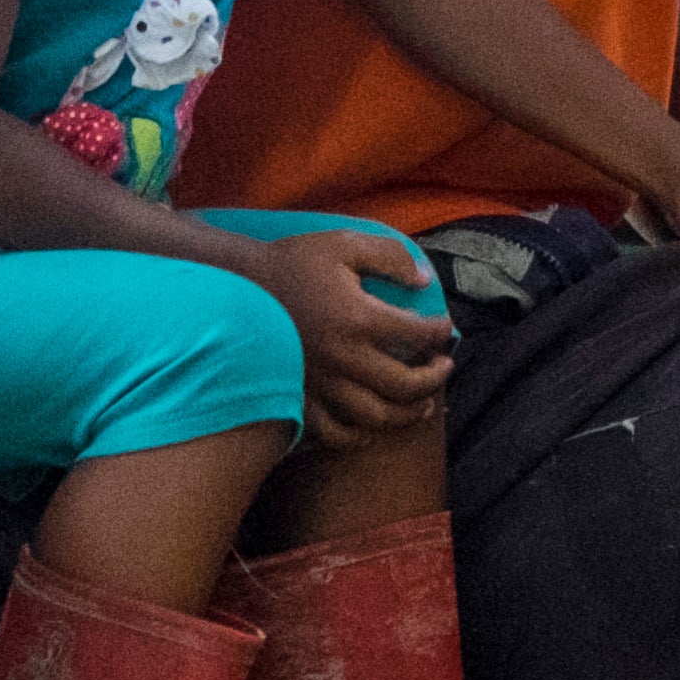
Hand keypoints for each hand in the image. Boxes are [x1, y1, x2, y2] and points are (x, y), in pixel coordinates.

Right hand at [253, 228, 454, 444]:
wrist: (236, 284)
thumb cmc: (292, 262)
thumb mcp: (343, 243)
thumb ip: (390, 257)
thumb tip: (425, 280)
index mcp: (358, 318)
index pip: (419, 334)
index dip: (441, 331)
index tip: (443, 327)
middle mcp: (343, 357)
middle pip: (406, 385)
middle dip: (435, 378)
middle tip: (444, 367)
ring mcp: (321, 383)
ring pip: (376, 416)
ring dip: (408, 413)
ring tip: (423, 403)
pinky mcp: (300, 397)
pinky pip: (334, 432)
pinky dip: (360, 435)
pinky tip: (373, 425)